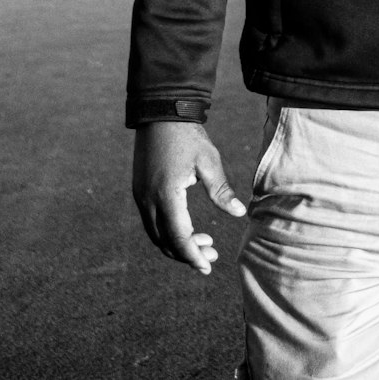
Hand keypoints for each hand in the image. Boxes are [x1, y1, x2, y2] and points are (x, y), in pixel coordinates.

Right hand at [132, 121, 246, 274]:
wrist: (161, 112)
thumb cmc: (189, 136)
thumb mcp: (209, 161)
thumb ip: (221, 191)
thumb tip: (239, 213)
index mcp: (166, 194)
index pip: (178, 238)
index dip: (193, 256)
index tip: (207, 267)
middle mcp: (148, 200)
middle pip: (165, 242)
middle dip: (187, 254)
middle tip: (211, 256)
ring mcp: (140, 196)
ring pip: (156, 234)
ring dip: (177, 244)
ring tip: (204, 242)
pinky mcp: (139, 190)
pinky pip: (151, 222)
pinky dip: (167, 231)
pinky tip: (186, 228)